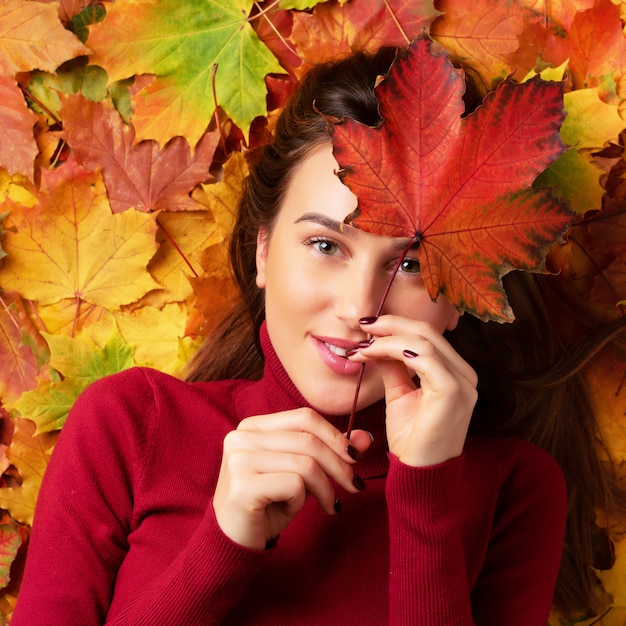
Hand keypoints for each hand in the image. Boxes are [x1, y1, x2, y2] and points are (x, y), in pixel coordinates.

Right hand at [213, 408, 371, 549]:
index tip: (356, 458)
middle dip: (339, 465)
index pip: (304, 417)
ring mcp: (239, 458)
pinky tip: (293, 511)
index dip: (336, 435)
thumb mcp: (302, 474)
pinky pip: (294, 484)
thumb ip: (330, 452)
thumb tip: (366, 438)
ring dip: (326, 488)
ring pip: (305, 463)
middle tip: (355, 486)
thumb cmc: (268, 504)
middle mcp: (242, 436)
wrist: (234, 541)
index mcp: (254, 426)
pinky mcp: (242, 485)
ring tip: (330, 505)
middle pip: (308, 439)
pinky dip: (302, 500)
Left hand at [349, 315, 477, 466]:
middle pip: (427, 332)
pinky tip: (373, 354)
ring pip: (424, 342)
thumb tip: (375, 344)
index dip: (397, 325)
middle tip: (363, 326)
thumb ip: (393, 368)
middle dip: (391, 324)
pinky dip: (394, 350)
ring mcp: (462, 383)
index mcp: (455, 373)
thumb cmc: (412, 439)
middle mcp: (465, 374)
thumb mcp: (400, 395)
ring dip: (387, 339)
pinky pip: (423, 358)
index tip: (367, 327)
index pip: (427, 336)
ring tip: (361, 346)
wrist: (420, 474)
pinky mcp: (452, 392)